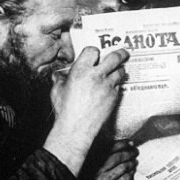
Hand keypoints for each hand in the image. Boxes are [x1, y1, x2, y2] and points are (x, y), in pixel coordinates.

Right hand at [45, 47, 128, 174]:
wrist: (77, 128)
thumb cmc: (65, 110)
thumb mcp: (57, 90)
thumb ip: (60, 79)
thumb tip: (59, 76)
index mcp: (81, 70)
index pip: (93, 51)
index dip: (94, 52)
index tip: (95, 54)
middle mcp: (97, 76)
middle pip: (115, 57)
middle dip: (120, 53)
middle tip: (123, 53)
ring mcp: (108, 86)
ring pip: (120, 72)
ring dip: (119, 70)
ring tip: (118, 70)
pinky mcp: (114, 97)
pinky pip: (119, 86)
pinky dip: (116, 85)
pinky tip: (111, 87)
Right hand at [94, 139, 138, 179]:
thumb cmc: (94, 173)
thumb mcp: (95, 159)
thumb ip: (107, 149)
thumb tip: (129, 143)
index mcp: (92, 159)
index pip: (111, 147)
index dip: (123, 143)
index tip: (130, 143)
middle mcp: (97, 170)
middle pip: (119, 157)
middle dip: (130, 152)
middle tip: (135, 151)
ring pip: (124, 167)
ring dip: (132, 162)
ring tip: (134, 161)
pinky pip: (126, 178)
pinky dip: (131, 173)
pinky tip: (132, 170)